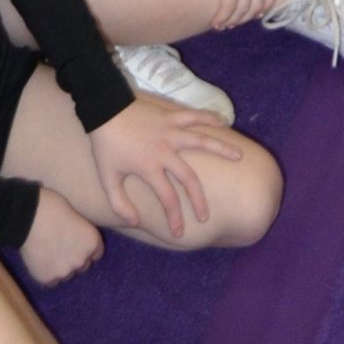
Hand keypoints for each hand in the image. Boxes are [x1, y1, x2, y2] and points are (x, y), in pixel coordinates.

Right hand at [20, 184, 103, 284]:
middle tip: (61, 248)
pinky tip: (40, 261)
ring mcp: (64, 272)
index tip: (76, 243)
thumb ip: (81, 233)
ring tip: (49, 253)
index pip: (96, 254)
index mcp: (93, 242)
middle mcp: (82, 260)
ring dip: (61, 267)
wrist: (29, 217)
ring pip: (66, 275)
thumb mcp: (77, 215)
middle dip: (74, 258)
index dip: (85, 248)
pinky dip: (47, 274)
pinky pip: (51, 281)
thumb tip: (77, 237)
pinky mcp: (47, 279)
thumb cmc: (53, 207)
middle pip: (82, 266)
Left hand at [90, 95, 241, 240]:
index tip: (179, 233)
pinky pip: (195, 116)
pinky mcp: (171, 116)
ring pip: (201, 141)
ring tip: (239, 157)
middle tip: (206, 216)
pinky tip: (224, 123)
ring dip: (221, 149)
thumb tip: (136, 222)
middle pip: (188, 178)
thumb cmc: (105, 147)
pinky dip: (210, 118)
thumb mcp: (106, 179)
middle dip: (198, 199)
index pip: (167, 198)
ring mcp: (170, 131)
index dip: (174, 217)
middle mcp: (164, 151)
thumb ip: (119, 204)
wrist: (104, 111)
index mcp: (149, 167)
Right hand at [201, 0, 279, 29]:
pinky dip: (222, 18)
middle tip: (235, 23)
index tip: (258, 13)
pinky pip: (228, 8)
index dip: (267, 3)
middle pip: (257, 4)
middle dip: (246, 17)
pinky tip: (216, 23)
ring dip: (232, 21)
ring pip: (242, 10)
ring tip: (222, 26)